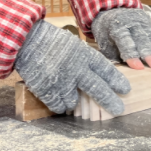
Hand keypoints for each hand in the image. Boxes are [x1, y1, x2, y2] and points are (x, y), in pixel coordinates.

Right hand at [15, 20, 130, 115]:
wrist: (25, 40)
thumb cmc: (49, 41)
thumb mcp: (73, 45)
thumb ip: (83, 60)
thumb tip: (94, 74)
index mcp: (83, 55)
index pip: (105, 70)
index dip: (116, 81)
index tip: (125, 90)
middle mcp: (76, 69)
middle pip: (98, 89)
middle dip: (110, 101)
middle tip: (119, 110)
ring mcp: (62, 81)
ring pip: (75, 102)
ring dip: (73, 101)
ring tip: (68, 94)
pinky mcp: (47, 90)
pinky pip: (58, 106)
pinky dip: (59, 104)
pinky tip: (56, 98)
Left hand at [92, 8, 150, 70]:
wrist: (111, 8)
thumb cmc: (106, 30)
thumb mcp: (104, 41)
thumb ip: (113, 54)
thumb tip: (121, 70)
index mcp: (117, 26)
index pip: (125, 42)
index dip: (132, 55)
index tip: (139, 68)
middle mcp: (131, 23)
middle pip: (142, 40)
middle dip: (150, 55)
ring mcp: (141, 22)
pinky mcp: (148, 24)